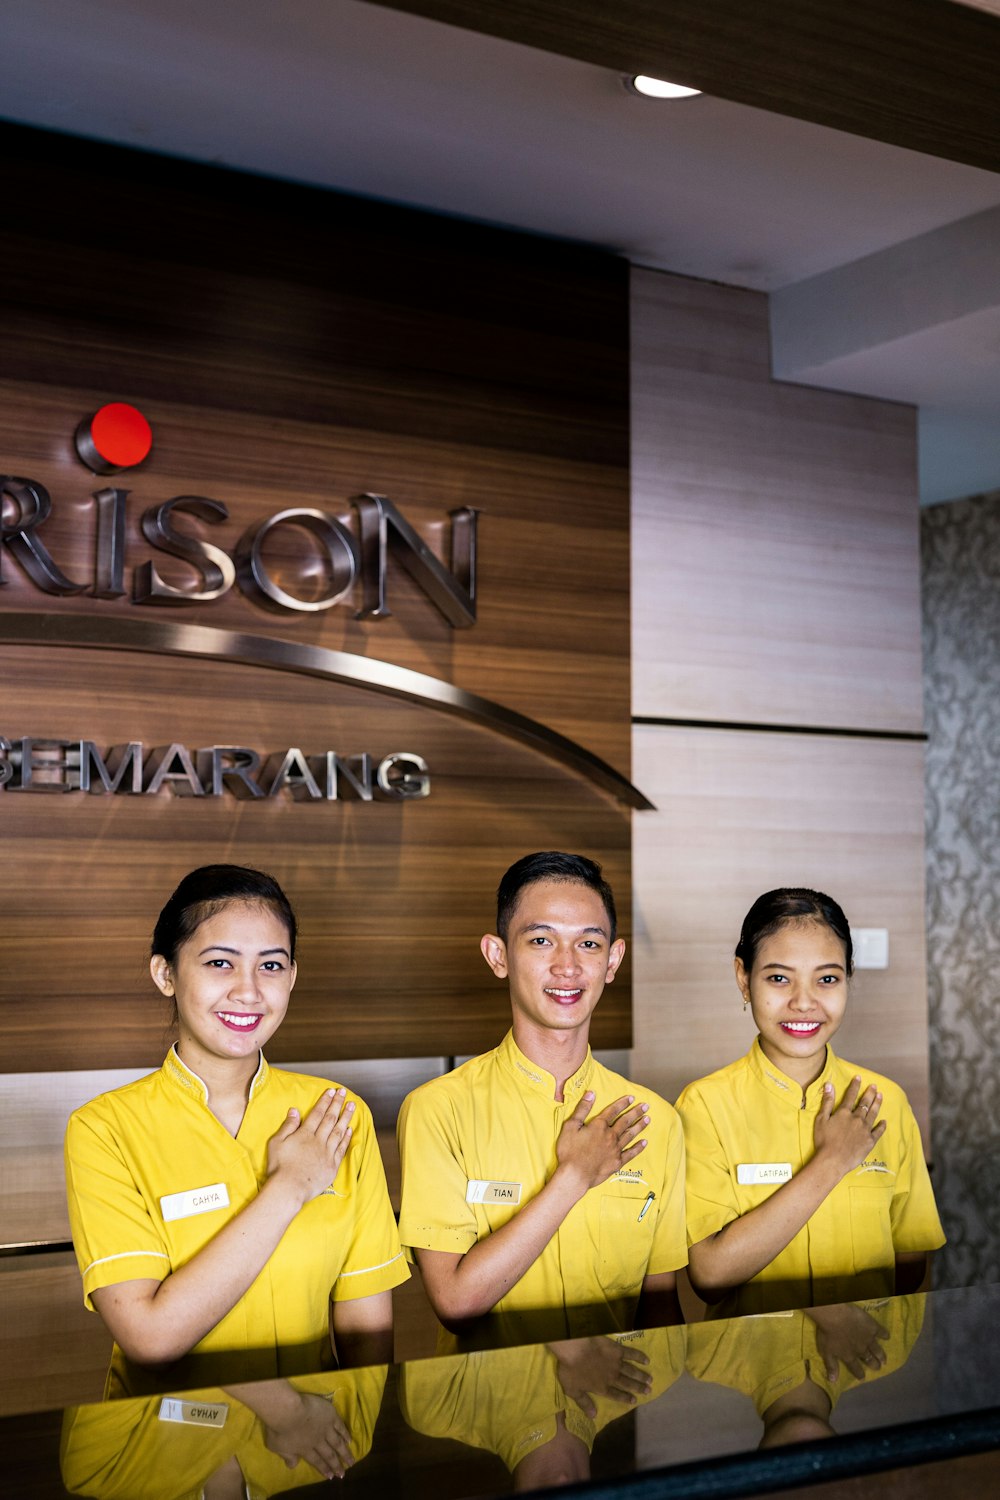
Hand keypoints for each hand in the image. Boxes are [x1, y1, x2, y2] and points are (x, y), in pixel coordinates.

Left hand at [262, 1391, 354, 1480]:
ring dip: (345, 1452)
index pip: (316, 1461)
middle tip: (344, 1474)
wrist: (288, 1411)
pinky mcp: (330, 1415)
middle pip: (329, 1454)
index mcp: (305, 1449)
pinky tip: (349, 1440)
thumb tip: (293, 1466)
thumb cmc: (278, 1428)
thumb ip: (287, 1456)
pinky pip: (340, 1426)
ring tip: (352, 1461)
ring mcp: (325, 1428)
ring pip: (337, 1443)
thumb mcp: (276, 1447)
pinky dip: (345, 1433)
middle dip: (337, 1465)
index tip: (331, 1477)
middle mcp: (317, 1441)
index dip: (324, 1469)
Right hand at [266, 1088, 354, 1206]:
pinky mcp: (332, 1166)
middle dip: (337, 1104)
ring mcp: (327, 1153)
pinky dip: (346, 1138)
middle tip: (344, 1093)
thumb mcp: (276, 1143)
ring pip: (339, 1131)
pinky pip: (342, 1149)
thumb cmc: (279, 1167)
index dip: (325, 1101)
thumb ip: (288, 1126)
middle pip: (330, 1119)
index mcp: (305, 1134)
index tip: (331, 1091)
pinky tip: (349, 1130)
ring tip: (352, 1106)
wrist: (289, 1189)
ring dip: (346, 1117)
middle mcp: (318, 1141)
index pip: (317, 1113)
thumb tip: (294, 1110)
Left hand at [549, 1337, 651, 1419]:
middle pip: (628, 1383)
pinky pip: (631, 1354)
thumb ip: (584, 1403)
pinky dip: (639, 1357)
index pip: (616, 1395)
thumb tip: (593, 1416)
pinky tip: (646, 1360)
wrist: (575, 1348)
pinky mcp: (617, 1349)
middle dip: (638, 1388)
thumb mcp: (573, 1390)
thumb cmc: (571, 1369)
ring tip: (650, 1379)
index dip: (626, 1398)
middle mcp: (612, 1377)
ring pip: (632, 1371)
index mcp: (602, 1387)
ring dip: (641, 1375)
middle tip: (649, 1390)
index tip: (635, 1400)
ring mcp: (616, 1363)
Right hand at [556, 1092, 648, 1191]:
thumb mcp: (571, 1126)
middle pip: (625, 1121)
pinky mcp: (617, 1162)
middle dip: (636, 1112)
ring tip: (648, 1119)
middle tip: (646, 1106)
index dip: (622, 1103)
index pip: (613, 1111)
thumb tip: (591, 1093)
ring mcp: (615, 1150)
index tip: (631, 1097)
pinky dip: (638, 1147)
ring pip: (630, 1135)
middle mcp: (610, 1136)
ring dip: (639, 1126)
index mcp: (599, 1126)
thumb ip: (582, 1109)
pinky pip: (631, 1153)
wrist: (575, 1175)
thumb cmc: (570, 1151)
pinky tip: (644, 1142)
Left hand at [807, 1304, 889, 1381]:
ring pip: (877, 1349)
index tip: (863, 1378)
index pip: (855, 1368)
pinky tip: (887, 1336)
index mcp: (849, 1356)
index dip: (859, 1374)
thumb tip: (833, 1381)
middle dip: (874, 1364)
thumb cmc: (827, 1333)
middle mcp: (861, 1350)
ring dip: (881, 1355)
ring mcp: (868, 1339)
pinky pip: (881, 1332)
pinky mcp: (873, 1327)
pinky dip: (884, 1334)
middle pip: (869, 1359)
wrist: (835, 1316)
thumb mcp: (826, 1351)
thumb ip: (831, 1366)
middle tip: (878, 1367)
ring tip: (884, 1359)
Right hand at [813, 1076, 885, 1177]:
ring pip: (873, 1114)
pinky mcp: (870, 1141)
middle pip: (864, 1103)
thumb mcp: (821, 1119)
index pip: (850, 1096)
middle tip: (874, 1086)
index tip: (858, 1078)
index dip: (855, 1086)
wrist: (833, 1160)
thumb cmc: (824, 1140)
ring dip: (877, 1104)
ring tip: (880, 1096)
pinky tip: (884, 1121)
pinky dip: (881, 1126)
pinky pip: (878, 1131)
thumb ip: (827, 1102)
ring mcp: (865, 1130)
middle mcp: (856, 1119)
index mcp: (844, 1113)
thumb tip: (829, 1085)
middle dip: (869, 1093)